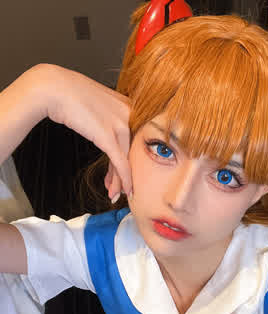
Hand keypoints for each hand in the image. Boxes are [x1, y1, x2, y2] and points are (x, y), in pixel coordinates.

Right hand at [40, 64, 131, 197]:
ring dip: (120, 182)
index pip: (136, 139)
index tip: (127, 173)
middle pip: (134, 152)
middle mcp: (130, 114)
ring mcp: (120, 125)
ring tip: (114, 194)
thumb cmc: (71, 95)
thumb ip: (111, 116)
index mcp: (129, 105)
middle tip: (122, 189)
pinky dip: (122, 180)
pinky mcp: (108, 136)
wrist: (54, 88)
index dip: (132, 159)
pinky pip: (120, 164)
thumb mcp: (99, 104)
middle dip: (126, 174)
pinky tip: (120, 191)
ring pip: (127, 161)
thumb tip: (110, 131)